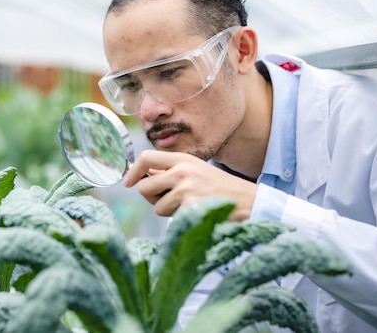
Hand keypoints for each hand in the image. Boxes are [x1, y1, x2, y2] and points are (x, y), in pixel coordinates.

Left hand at [124, 150, 256, 220]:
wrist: (248, 202)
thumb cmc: (219, 188)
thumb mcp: (195, 170)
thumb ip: (170, 172)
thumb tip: (141, 177)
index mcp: (182, 159)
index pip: (146, 157)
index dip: (133, 171)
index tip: (128, 182)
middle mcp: (182, 171)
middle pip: (144, 187)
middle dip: (152, 197)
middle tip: (169, 199)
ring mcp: (186, 190)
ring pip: (156, 207)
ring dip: (168, 211)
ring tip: (190, 204)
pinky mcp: (190, 208)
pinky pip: (170, 218)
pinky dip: (180, 219)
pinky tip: (196, 212)